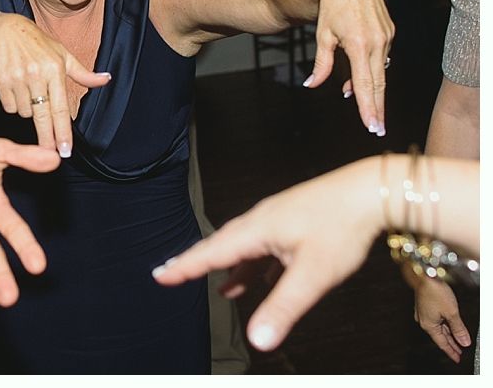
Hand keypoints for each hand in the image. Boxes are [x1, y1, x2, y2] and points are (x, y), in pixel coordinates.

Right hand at [0, 13, 109, 156]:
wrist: (5, 30)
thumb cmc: (38, 44)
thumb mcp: (63, 54)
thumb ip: (83, 73)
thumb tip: (106, 80)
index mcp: (55, 69)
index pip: (60, 108)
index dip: (62, 132)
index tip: (65, 150)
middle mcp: (36, 74)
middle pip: (42, 116)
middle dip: (47, 138)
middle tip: (51, 152)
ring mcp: (17, 78)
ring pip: (25, 112)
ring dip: (28, 109)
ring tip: (29, 91)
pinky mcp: (0, 82)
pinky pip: (10, 106)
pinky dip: (14, 103)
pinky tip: (16, 88)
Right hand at [152, 159, 379, 351]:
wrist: (370, 191)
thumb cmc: (342, 227)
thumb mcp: (312, 274)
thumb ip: (282, 307)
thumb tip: (257, 341)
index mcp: (257, 230)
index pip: (212, 253)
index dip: (185, 266)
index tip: (160, 275)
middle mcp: (261, 221)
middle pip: (222, 245)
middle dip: (198, 263)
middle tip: (173, 273)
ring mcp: (279, 219)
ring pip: (246, 247)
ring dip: (231, 267)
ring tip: (224, 290)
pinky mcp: (296, 221)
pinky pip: (267, 246)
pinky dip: (258, 264)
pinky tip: (267, 278)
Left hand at [303, 0, 393, 135]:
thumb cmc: (332, 7)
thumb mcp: (322, 36)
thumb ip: (321, 64)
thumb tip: (312, 85)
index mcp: (359, 44)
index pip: (365, 84)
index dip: (368, 107)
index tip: (372, 125)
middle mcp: (377, 42)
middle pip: (378, 83)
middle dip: (377, 108)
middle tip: (378, 129)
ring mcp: (386, 37)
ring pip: (379, 71)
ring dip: (369, 88)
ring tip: (359, 103)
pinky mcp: (390, 32)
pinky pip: (380, 59)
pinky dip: (371, 71)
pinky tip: (358, 79)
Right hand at [412, 275, 470, 362]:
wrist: (423, 275)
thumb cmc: (434, 291)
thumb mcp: (452, 312)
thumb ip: (459, 329)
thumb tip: (464, 341)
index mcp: (428, 325)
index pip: (442, 343)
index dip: (451, 351)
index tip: (457, 358)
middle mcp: (423, 320)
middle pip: (440, 336)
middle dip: (450, 344)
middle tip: (458, 352)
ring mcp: (423, 313)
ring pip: (438, 328)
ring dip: (448, 335)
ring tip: (457, 341)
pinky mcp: (424, 305)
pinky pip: (436, 320)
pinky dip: (444, 326)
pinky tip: (449, 325)